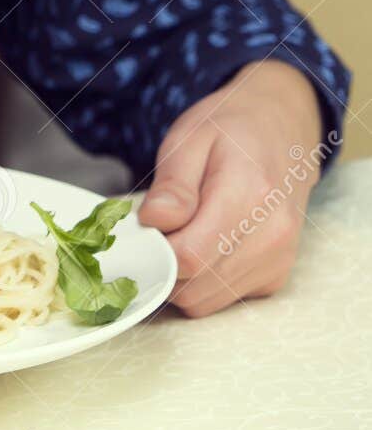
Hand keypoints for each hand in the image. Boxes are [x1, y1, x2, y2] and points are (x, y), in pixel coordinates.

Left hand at [138, 60, 327, 316]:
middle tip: (161, 226)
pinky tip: (206, 242)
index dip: (155, 250)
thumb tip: (153, 223)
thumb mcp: (189, 137)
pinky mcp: (275, 276)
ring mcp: (278, 260)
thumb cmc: (230, 128)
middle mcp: (272, 235)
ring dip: (181, 277)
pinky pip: (223, 299)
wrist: (283, 128)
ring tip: (183, 231)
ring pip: (205, 301)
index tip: (145, 227)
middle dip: (164, 264)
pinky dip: (202, 281)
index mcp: (250, 194)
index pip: (189, 257)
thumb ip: (172, 185)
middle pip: (194, 287)